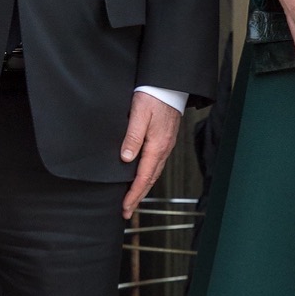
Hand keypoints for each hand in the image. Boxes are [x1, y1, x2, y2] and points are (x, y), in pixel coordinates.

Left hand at [121, 91, 182, 219]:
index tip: (125, 207)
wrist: (169, 84)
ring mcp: (166, 145)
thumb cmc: (154, 96)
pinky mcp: (165, 140)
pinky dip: (148, 176)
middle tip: (127, 211)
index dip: (133, 194)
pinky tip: (142, 177)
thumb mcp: (139, 114)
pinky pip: (156, 164)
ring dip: (143, 188)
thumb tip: (125, 159)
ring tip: (133, 199)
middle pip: (150, 179)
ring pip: (154, 173)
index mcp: (157, 145)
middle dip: (138, 197)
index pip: (143, 177)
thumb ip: (132, 137)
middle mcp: (164, 148)